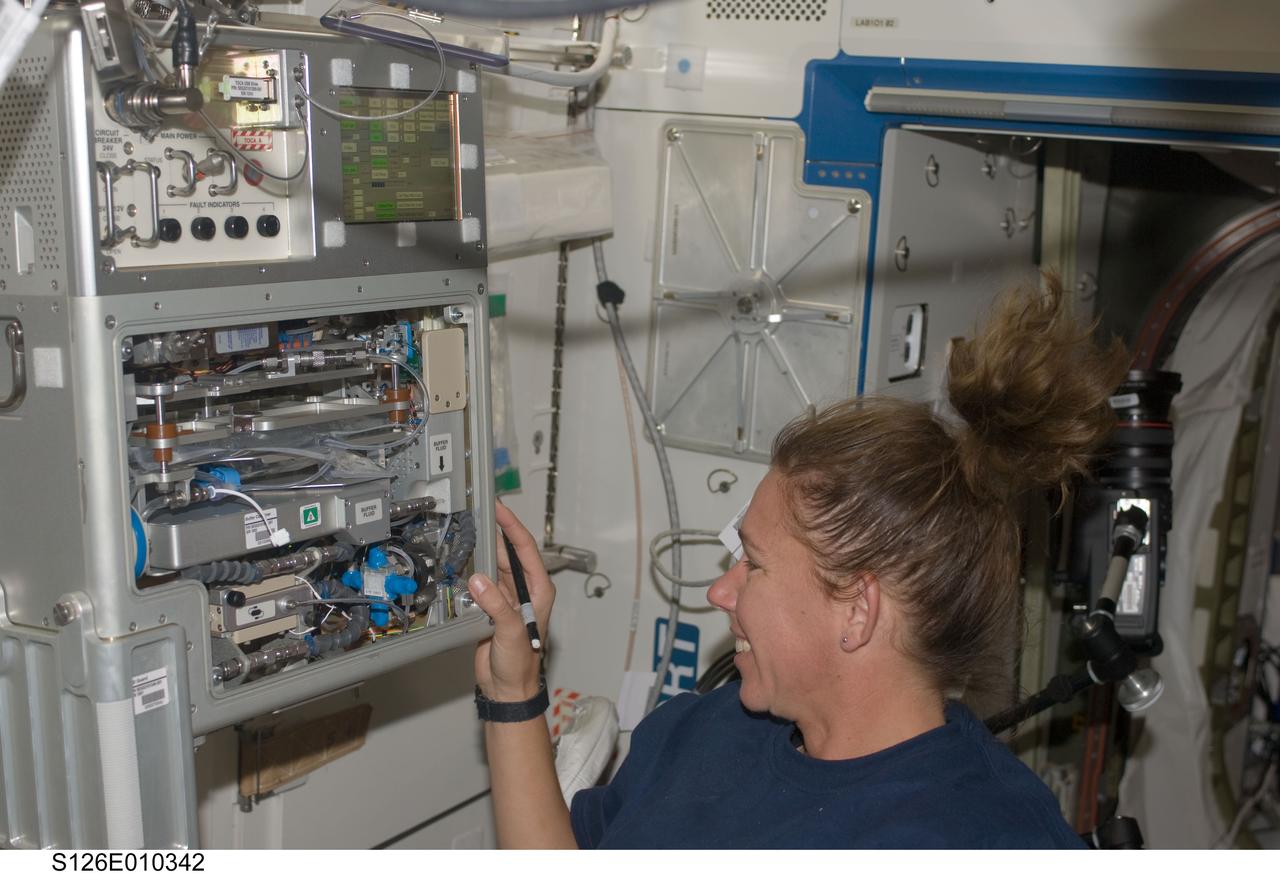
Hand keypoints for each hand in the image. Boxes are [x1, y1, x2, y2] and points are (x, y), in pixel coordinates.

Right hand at [468, 502, 554, 700]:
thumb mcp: (511, 632)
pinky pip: (480, 582)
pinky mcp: (490, 608)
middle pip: (508, 553)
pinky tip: (459, 562)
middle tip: (478, 513)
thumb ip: (496, 605)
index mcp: (538, 590)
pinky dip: (470, 572)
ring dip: (481, 552)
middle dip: (495, 533)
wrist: (506, 688)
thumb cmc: (520, 664)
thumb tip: (479, 580)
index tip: (499, 509)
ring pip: (493, 566)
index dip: (512, 527)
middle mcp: (524, 590)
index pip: (526, 550)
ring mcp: (507, 598)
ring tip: (466, 531)